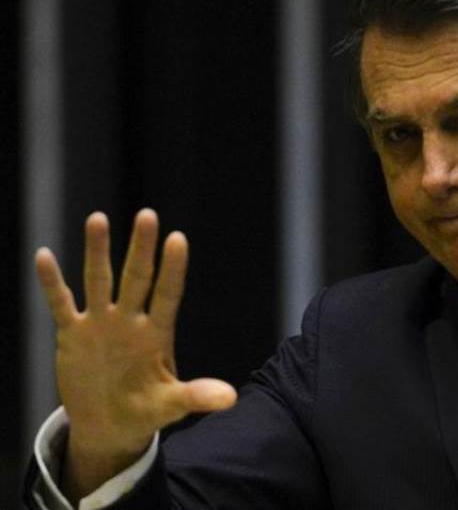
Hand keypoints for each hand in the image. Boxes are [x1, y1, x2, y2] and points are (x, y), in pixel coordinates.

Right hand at [35, 209, 236, 499]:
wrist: (109, 425)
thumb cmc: (146, 410)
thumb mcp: (172, 405)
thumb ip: (197, 396)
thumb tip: (231, 399)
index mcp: (157, 334)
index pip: (168, 294)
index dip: (172, 268)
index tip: (178, 238)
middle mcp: (130, 321)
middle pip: (137, 277)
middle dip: (141, 247)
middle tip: (148, 214)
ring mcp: (101, 324)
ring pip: (99, 280)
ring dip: (97, 251)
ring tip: (98, 218)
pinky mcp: (73, 334)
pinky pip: (60, 303)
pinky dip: (51, 282)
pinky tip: (44, 256)